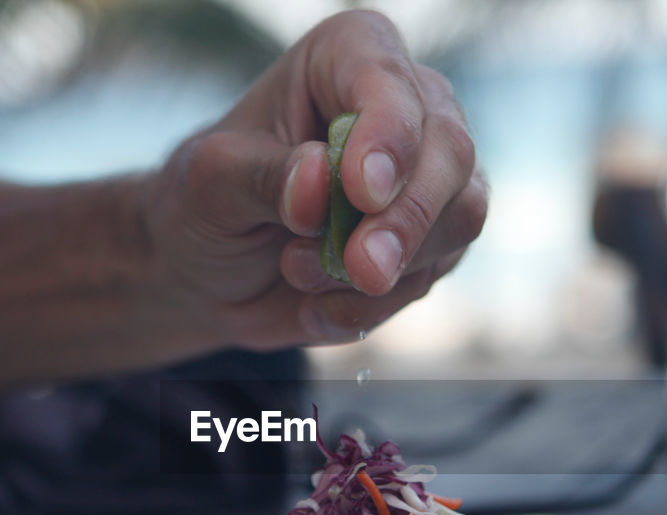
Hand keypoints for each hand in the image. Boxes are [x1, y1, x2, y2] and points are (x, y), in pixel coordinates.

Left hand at [147, 9, 486, 349]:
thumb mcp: (209, 186)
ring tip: (298, 276)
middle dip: (405, 220)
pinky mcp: (436, 237)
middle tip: (360, 269)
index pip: (388, 81)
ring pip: (460, 216)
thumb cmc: (206, 206)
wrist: (214, 274)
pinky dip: (373, 303)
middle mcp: (404, 104)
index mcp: (345, 57)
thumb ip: (262, 179)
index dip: (387, 134)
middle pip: (450, 152)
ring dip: (383, 268)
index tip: (363, 192)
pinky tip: (316, 305)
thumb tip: (318, 180)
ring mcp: (429, 173)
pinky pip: (433, 272)